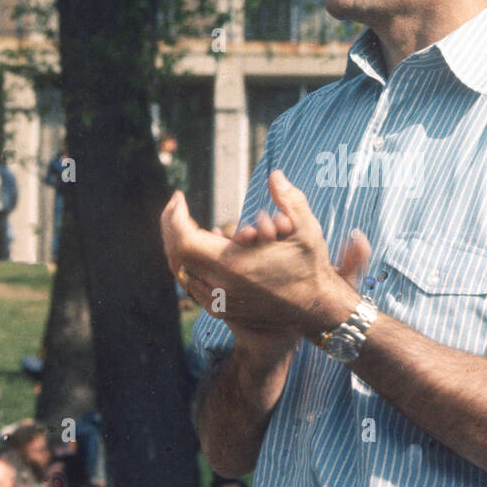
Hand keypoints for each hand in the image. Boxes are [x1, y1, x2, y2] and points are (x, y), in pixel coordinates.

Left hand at [161, 171, 365, 339]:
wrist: (315, 310)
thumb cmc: (311, 268)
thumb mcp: (306, 229)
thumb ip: (290, 199)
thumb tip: (275, 176)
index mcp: (234, 266)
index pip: (184, 240)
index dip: (175, 216)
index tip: (179, 197)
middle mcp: (221, 287)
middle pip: (176, 255)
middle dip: (171, 225)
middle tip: (176, 206)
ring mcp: (220, 301)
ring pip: (181, 272)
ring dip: (178, 246)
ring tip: (182, 224)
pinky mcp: (222, 310)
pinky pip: (193, 286)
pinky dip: (189, 265)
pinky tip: (198, 249)